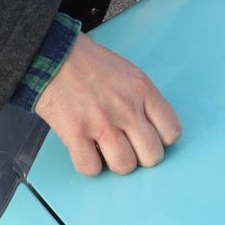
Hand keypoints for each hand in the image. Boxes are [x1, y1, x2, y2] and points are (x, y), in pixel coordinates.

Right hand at [34, 34, 180, 175]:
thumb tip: (151, 130)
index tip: (149, 137)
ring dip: (116, 163)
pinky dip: (89, 165)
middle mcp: (126, 108)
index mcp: (143, 91)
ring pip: (124, 166)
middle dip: (141, 156)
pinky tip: (86, 150)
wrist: (53, 55)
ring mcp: (101, 123)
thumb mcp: (129, 73)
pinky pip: (91, 168)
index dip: (161, 140)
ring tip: (106, 150)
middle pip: (152, 156)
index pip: (171, 131)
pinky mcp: (75, 134)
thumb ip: (143, 101)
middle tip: (128, 147)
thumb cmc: (90, 64)